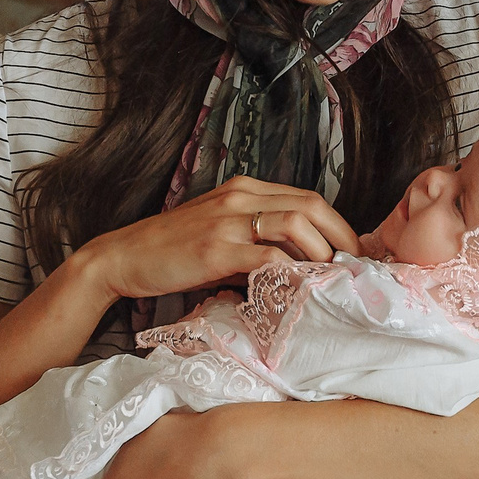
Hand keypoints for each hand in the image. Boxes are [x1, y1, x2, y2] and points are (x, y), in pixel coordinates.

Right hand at [74, 177, 358, 304]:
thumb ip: (257, 243)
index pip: (308, 198)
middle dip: (342, 238)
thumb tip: (300, 268)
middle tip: (356, 270)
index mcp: (244, 189)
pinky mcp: (216, 248)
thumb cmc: (172, 254)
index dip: (338, 226)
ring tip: (331, 281)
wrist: (123, 259)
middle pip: (312, 205)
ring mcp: (227, 220)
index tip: (351, 256)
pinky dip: (291, 271)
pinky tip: (298, 289)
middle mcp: (240, 196)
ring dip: (322, 254)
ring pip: (297, 224)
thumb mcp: (220, 236)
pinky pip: (268, 255)